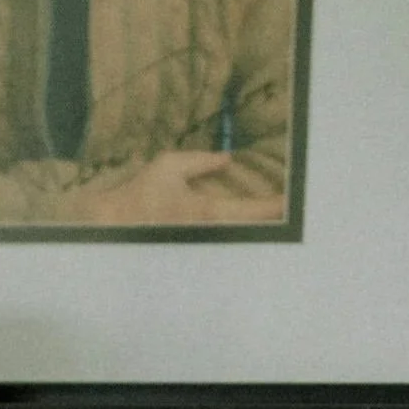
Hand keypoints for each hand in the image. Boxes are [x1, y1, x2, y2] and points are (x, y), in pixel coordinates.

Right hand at [79, 147, 286, 226]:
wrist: (115, 225)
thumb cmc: (141, 195)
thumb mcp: (169, 166)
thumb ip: (201, 161)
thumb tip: (227, 159)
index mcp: (207, 212)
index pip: (252, 210)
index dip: (275, 206)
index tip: (293, 201)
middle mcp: (209, 233)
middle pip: (252, 232)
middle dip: (272, 222)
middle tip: (293, 210)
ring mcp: (203, 245)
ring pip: (239, 240)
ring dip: (255, 229)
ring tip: (274, 217)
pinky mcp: (195, 249)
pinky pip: (223, 243)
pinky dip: (237, 234)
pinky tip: (245, 227)